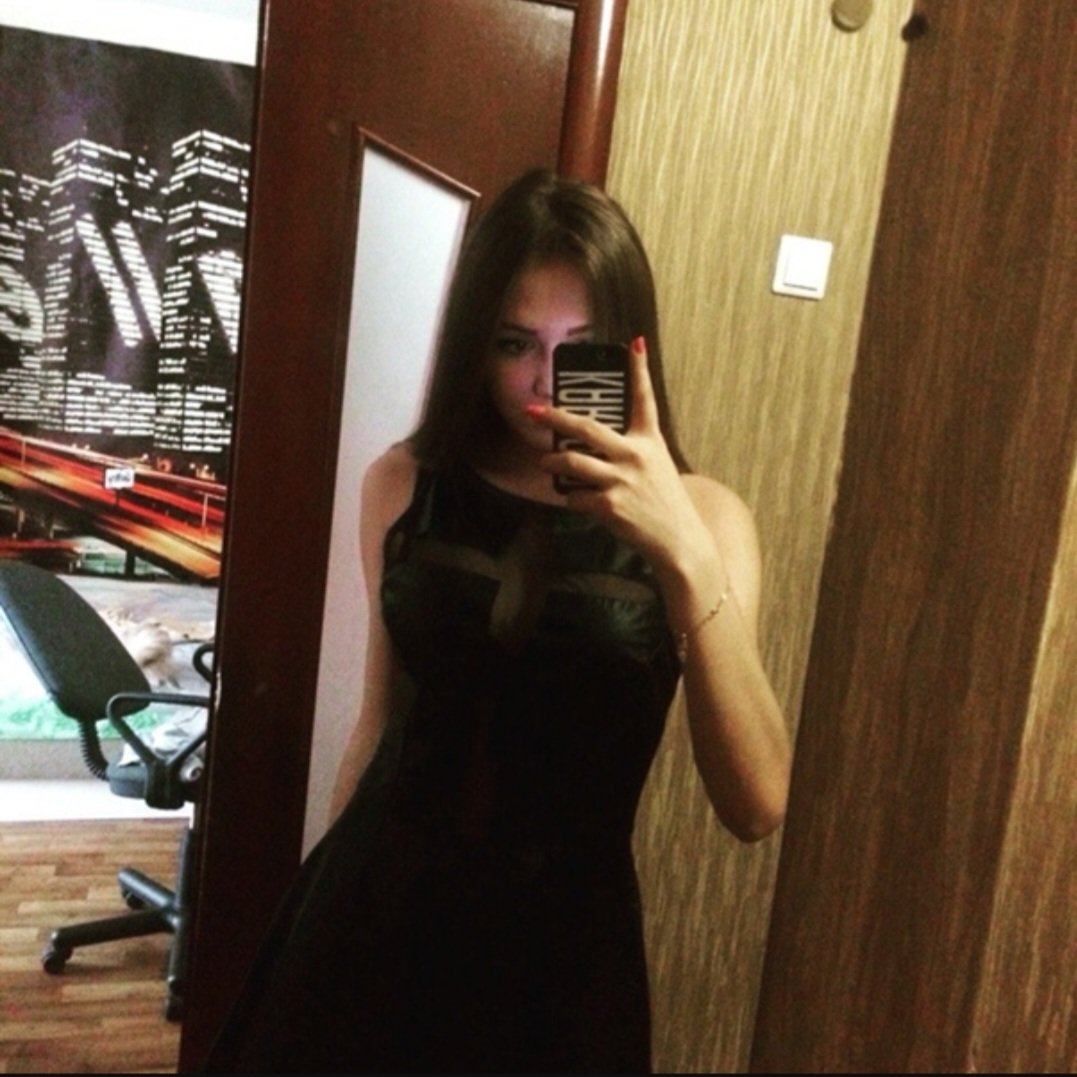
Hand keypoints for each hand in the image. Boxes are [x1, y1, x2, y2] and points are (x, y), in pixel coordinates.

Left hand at [532, 337, 715, 576]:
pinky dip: (571, 498)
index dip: (639, 369)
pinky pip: (575, 496)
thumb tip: (592, 442)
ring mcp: (621, 481)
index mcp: (649, 441)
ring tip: (544, 462)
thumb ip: (631, 449)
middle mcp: (635, 455)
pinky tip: (577, 501)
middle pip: (587, 428)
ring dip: (552, 462)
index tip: (633, 344)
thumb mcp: (657, 466)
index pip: (644, 399)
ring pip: (572, 462)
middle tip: (534, 411)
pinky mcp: (610, 506)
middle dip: (556, 416)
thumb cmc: (664, 502)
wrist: (678, 540)